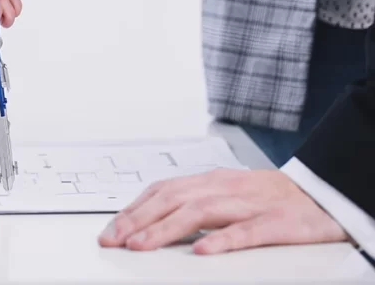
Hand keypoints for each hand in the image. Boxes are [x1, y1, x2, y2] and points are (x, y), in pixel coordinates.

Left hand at [98, 169, 347, 253]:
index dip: (134, 209)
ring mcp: (250, 204)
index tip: (110, 229)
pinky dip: (221, 240)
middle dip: (138, 220)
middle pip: (173, 199)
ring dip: (166, 229)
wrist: (324, 195)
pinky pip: (246, 232)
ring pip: (201, 212)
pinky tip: (201, 251)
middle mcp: (225, 188)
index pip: (162, 191)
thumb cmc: (270, 199)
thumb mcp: (226, 196)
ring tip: (142, 245)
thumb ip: (192, 205)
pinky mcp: (277, 223)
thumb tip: (149, 221)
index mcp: (211, 182)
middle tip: (114, 240)